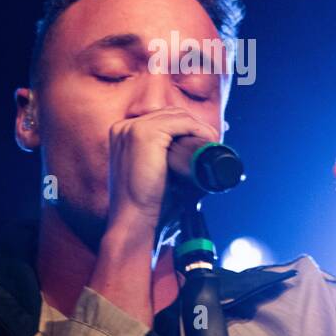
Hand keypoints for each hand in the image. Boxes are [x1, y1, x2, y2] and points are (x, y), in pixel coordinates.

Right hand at [105, 106, 219, 239]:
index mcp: (123, 135)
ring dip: (199, 127)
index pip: (161, 119)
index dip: (186, 127)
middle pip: (170, 114)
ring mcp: (132, 128)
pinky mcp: (144, 133)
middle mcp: (124, 127)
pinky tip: (208, 140)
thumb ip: (168, 161)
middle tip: (212, 141)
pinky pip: (181, 122)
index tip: (205, 139)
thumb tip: (199, 157)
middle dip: (194, 126)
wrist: (134, 221)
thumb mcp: (154, 175)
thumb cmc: (146, 204)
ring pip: (177, 116)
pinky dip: (198, 129)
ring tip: (212, 142)